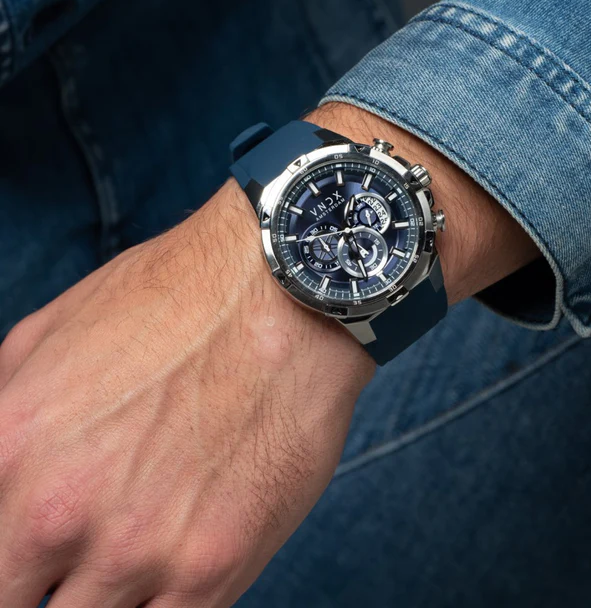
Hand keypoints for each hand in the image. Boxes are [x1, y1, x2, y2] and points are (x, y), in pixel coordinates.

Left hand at [0, 102, 538, 607]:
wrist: (284, 292)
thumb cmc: (180, 298)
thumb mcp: (51, 332)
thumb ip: (2, 409)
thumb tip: (1, 465)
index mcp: (7, 450)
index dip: (8, 561)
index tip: (31, 557)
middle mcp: (57, 513)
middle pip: (20, 603)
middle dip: (45, 583)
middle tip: (82, 559)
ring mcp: (138, 550)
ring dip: (107, 596)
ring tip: (140, 549)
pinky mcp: (214, 567)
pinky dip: (159, 606)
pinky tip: (174, 567)